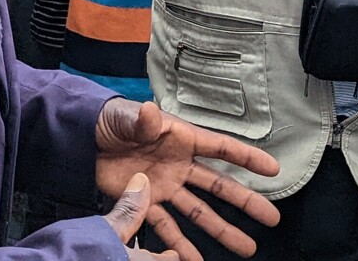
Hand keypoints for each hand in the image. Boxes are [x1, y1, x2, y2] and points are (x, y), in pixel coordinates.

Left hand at [96, 99, 281, 260]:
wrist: (84, 138)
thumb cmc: (110, 119)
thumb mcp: (125, 116)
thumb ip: (141, 120)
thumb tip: (150, 112)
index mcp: (181, 139)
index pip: (221, 149)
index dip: (248, 159)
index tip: (273, 170)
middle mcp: (179, 164)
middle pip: (219, 186)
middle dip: (246, 203)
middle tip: (271, 218)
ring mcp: (165, 186)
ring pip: (199, 212)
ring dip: (222, 230)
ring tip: (246, 248)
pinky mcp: (145, 202)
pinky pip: (166, 227)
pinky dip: (180, 244)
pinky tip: (196, 260)